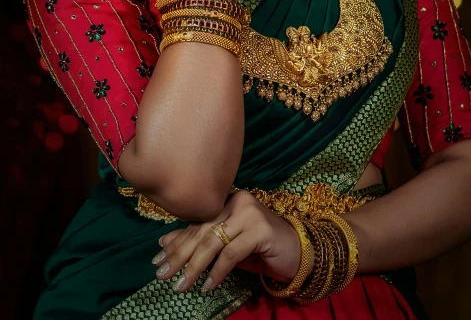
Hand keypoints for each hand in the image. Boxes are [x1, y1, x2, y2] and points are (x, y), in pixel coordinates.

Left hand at [151, 189, 312, 292]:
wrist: (299, 252)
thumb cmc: (260, 248)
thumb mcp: (227, 245)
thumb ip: (201, 240)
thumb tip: (165, 242)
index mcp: (228, 198)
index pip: (197, 222)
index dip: (176, 241)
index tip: (157, 260)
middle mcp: (237, 200)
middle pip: (202, 230)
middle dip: (179, 255)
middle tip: (162, 274)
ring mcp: (250, 213)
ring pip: (214, 242)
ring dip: (194, 266)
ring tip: (181, 285)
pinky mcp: (261, 230)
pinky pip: (231, 253)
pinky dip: (217, 272)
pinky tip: (208, 286)